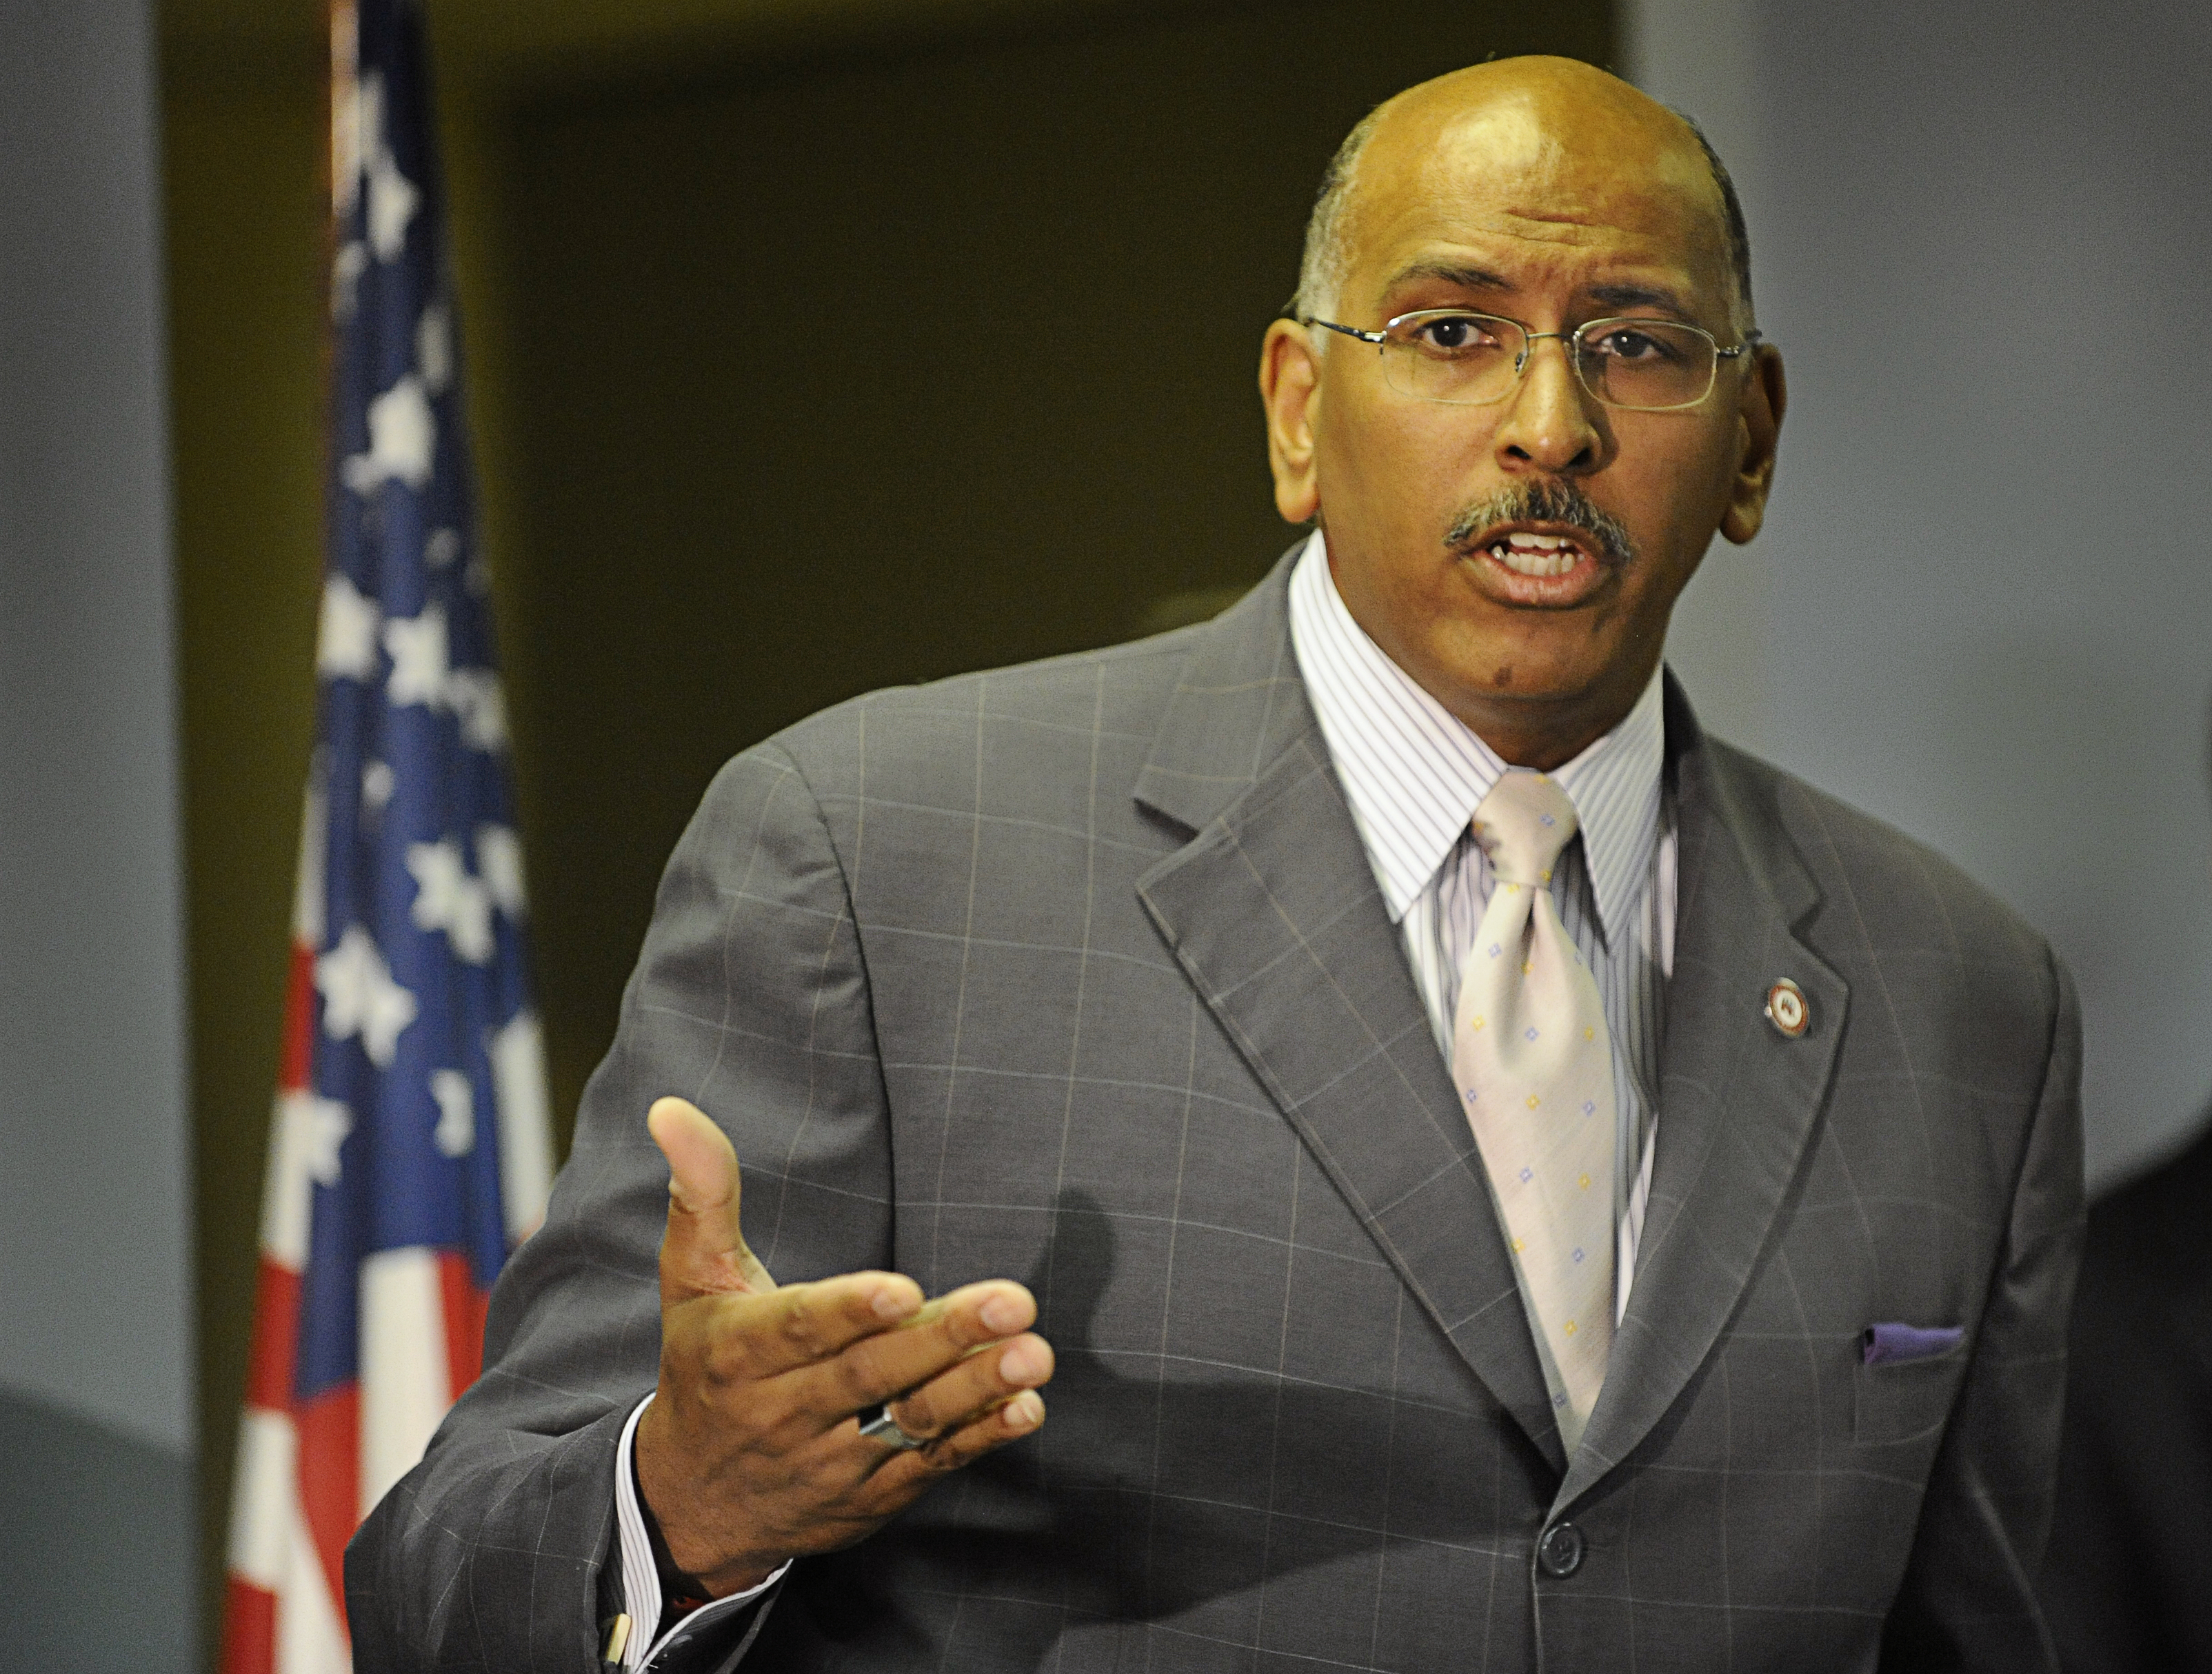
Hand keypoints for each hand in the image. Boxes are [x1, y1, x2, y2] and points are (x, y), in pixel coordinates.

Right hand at [633, 1097, 1052, 1595]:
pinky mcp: (868, 1496)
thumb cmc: (704, 1365)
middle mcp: (781, 1411)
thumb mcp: (691, 1280)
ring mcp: (828, 1460)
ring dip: (974, 1390)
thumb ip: (702, 1193)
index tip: (906, 1289)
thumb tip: (672, 1108)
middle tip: (1015, 1302)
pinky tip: (1024, 1408)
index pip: (799, 1329)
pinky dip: (979, 1439)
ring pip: (906, 1423)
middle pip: (868, 1372)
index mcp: (737, 1351)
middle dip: (942, 1338)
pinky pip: (927, 1467)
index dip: (851, 1311)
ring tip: (1034, 1355)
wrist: (690, 1504)